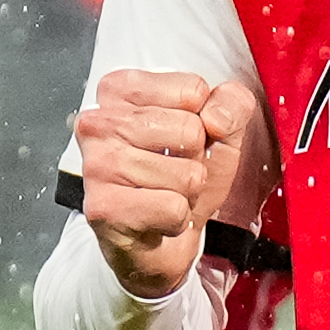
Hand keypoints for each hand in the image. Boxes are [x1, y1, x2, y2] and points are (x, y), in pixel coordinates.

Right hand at [74, 68, 257, 299]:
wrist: (163, 239)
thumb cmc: (180, 177)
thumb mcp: (220, 132)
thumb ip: (232, 104)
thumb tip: (217, 117)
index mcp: (120, 90)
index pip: (193, 91)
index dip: (204, 122)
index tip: (180, 138)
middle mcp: (98, 122)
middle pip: (190, 131)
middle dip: (195, 160)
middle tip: (172, 171)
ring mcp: (96, 164)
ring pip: (185, 174)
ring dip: (186, 192)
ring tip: (163, 193)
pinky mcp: (103, 207)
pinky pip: (172, 208)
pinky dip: (176, 218)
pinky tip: (155, 216)